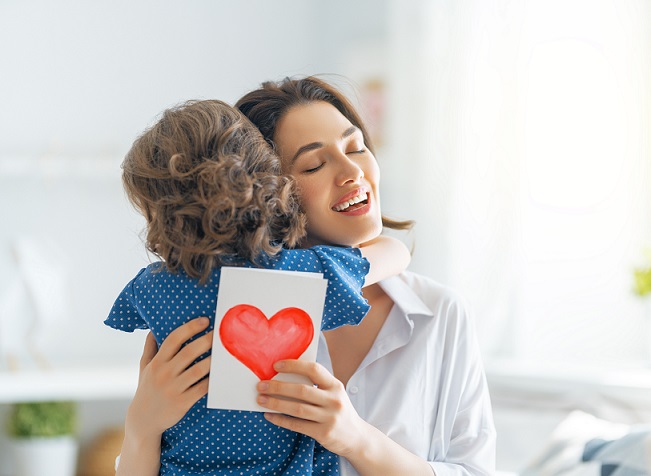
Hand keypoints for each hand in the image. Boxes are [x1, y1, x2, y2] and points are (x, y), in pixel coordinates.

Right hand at [126, 317, 212, 437]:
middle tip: (221, 332)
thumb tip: (153, 328)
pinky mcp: (182, 403)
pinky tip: (221, 372)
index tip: (205, 320)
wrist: (143, 421)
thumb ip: (150, 348)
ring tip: (224, 351)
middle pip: (189, 352)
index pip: (173, 339)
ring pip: (198, 370)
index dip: (190, 327)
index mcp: (157, 362)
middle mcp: (164, 374)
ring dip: (213, 360)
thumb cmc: (147, 389)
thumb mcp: (144, 367)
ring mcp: (174, 389)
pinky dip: (212, 380)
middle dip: (207, 340)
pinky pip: (202, 389)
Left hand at [256, 360, 365, 457]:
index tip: (276, 365)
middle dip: (278, 387)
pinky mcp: (323, 433)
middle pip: (301, 390)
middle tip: (261, 385)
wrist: (357, 437)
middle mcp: (334, 400)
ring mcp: (329, 417)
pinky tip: (269, 415)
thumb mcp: (334, 394)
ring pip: (297, 408)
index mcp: (335, 385)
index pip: (313, 369)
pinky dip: (281, 420)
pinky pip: (297, 425)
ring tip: (261, 399)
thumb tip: (285, 376)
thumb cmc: (339, 411)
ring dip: (276, 403)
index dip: (294, 366)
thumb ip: (316, 385)